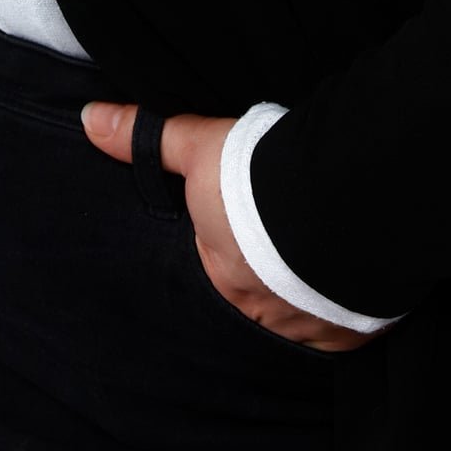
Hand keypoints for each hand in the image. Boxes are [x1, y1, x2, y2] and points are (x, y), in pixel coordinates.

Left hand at [81, 105, 371, 352]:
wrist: (346, 198)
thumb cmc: (260, 180)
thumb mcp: (198, 147)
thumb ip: (146, 138)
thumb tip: (89, 119)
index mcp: (223, 282)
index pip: (218, 276)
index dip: (228, 257)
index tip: (241, 243)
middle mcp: (266, 316)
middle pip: (262, 301)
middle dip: (268, 281)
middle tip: (279, 256)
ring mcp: (316, 328)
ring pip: (307, 317)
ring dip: (308, 296)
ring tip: (315, 267)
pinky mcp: (361, 331)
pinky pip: (349, 328)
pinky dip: (348, 309)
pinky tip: (349, 285)